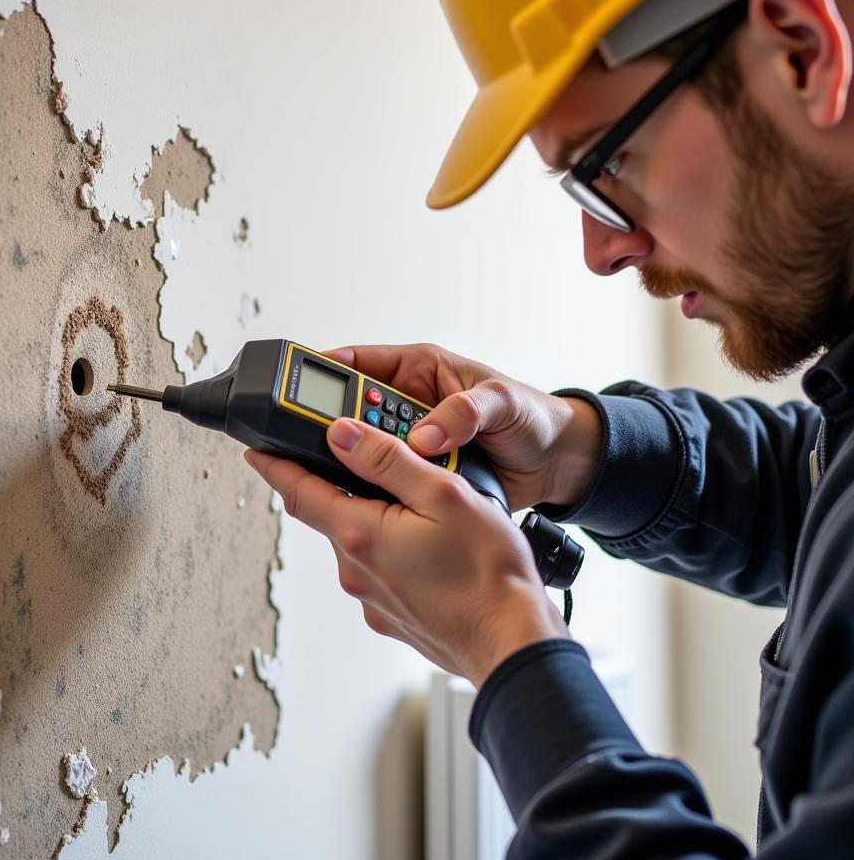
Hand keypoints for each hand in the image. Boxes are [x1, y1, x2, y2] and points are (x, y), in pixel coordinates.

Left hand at [243, 417, 567, 685]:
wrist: (513, 642)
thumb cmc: (489, 573)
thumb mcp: (442, 494)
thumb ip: (386, 460)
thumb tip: (341, 435)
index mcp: (359, 533)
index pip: (298, 492)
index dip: (274, 466)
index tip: (255, 452)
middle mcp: (355, 570)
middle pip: (332, 514)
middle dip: (345, 487)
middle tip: (374, 464)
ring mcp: (371, 598)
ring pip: (360, 542)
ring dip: (375, 519)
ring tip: (421, 508)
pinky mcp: (390, 616)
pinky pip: (380, 571)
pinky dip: (393, 551)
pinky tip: (431, 548)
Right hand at [323, 343, 601, 510]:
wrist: (559, 464)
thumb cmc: (534, 417)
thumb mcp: (502, 403)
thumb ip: (464, 412)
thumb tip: (426, 434)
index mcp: (421, 370)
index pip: (360, 363)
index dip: (327, 369)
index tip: (300, 384)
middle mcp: (410, 403)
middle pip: (354, 411)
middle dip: (337, 425)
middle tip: (319, 440)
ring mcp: (412, 441)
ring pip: (368, 448)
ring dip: (359, 460)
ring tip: (345, 472)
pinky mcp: (420, 474)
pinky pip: (388, 479)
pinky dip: (379, 488)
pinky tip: (369, 496)